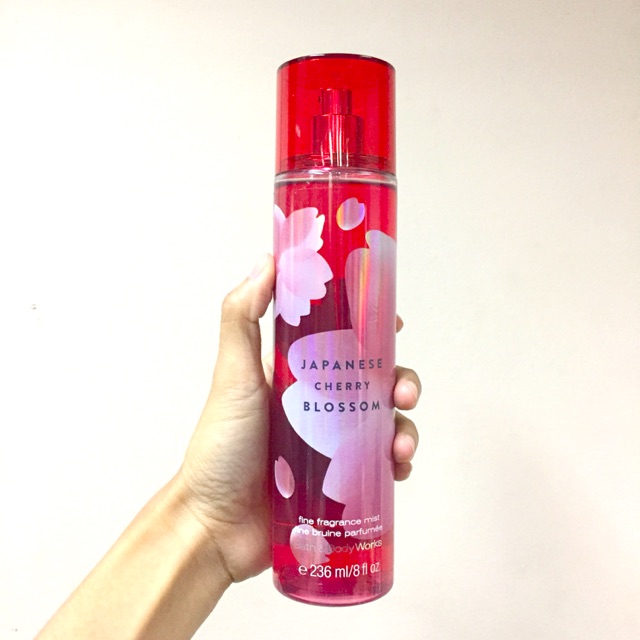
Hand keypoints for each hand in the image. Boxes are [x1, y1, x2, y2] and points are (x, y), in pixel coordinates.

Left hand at [176, 254, 420, 582]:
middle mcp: (319, 406)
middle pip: (375, 383)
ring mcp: (332, 445)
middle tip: (404, 391)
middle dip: (400, 381)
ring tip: (401, 444)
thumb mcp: (232, 375)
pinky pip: (380, 468)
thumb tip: (267, 262)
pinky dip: (397, 464)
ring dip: (405, 426)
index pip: (343, 342)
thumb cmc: (221, 446)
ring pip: (384, 424)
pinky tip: (398, 468)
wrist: (215, 524)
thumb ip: (242, 318)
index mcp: (298, 375)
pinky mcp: (340, 482)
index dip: (373, 330)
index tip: (393, 322)